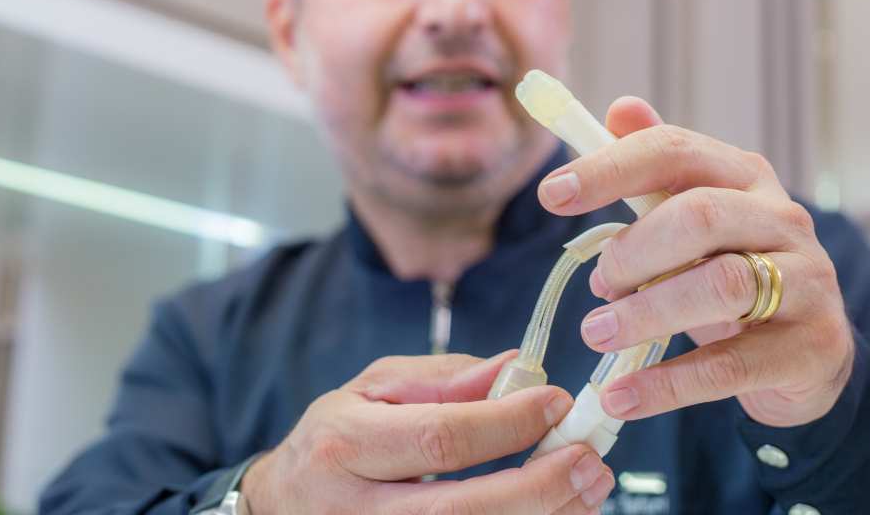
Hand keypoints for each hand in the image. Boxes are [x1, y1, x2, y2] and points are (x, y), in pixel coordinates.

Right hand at [240, 352, 615, 514]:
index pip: (440, 438)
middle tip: (588, 462)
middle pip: (459, 509)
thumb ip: (445, 377)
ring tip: (588, 492)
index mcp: (347, 443)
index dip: (507, 422)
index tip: (556, 402)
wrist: (281, 503)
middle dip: (536, 487)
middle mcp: (354, 508)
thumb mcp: (375, 388)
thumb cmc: (336, 437)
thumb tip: (515, 368)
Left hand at [537, 97, 854, 427]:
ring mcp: (805, 281)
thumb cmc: (738, 275)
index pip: (675, 151)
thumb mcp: (697, 220)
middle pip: (701, 215)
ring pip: (724, 285)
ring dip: (647, 312)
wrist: (811, 353)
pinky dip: (668, 384)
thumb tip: (619, 109)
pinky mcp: (810, 346)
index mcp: (745, 177)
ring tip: (596, 334)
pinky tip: (622, 395)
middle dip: (633, 251)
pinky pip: (732, 365)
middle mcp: (782, 218)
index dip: (611, 169)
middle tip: (596, 286)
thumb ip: (658, 168)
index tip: (552, 194)